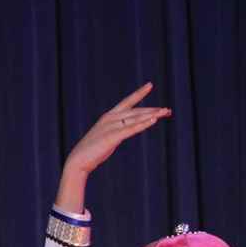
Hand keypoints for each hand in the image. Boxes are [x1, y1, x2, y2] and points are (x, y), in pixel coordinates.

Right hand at [55, 82, 171, 212]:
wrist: (78, 161)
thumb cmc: (91, 152)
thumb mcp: (107, 138)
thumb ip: (117, 132)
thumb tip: (126, 130)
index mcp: (108, 117)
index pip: (127, 102)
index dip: (139, 93)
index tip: (150, 85)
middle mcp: (110, 118)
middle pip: (136, 111)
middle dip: (153, 110)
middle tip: (168, 111)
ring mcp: (111, 127)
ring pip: (136, 118)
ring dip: (152, 115)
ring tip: (166, 112)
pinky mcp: (112, 136)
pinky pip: (131, 129)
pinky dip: (143, 124)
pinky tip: (154, 120)